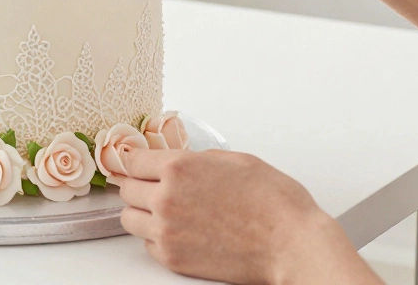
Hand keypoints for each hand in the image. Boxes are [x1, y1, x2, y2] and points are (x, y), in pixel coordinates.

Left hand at [119, 149, 377, 283]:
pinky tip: (179, 231)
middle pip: (126, 189)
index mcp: (179, 167)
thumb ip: (197, 159)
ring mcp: (166, 231)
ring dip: (142, 212)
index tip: (138, 164)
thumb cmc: (273, 202)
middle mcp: (165, 198)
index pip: (131, 160)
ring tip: (165, 211)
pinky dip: (156, 237)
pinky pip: (147, 244)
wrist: (291, 244)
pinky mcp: (173, 258)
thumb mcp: (234, 160)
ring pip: (129, 218)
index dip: (136, 161)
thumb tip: (180, 162)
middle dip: (139, 185)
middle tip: (154, 186)